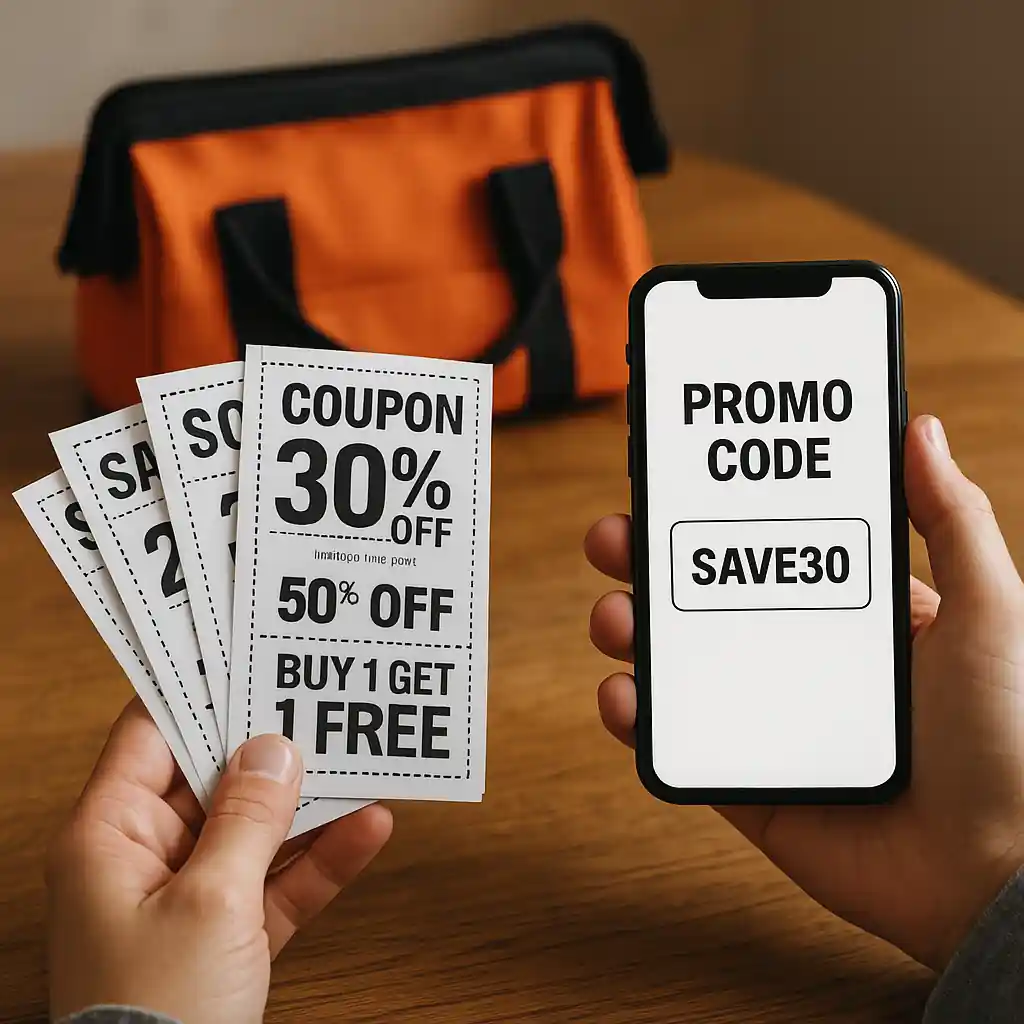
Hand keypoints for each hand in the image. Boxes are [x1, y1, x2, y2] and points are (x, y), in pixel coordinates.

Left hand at [47, 702, 392, 1022]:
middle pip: (215, 775)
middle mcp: (146, 856)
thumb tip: (273, 749)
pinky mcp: (229, 934)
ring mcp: (190, 895)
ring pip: (257, 826)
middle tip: (319, 699)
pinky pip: (281, 879)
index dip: (197, 690)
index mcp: (110, 834)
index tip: (246, 654)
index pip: (151, 734)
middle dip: (271, 743)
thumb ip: (247, 818)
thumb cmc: (154, 1015)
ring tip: (360, 755)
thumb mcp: (210, 901)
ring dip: (310, 801)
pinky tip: (368, 829)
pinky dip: (322, 858)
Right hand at [585, 414, 1023, 971]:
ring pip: (678, 668)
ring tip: (613, 614)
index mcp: (853, 618)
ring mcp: (770, 724)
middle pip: (704, 603)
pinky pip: (678, 746)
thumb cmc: (1014, 738)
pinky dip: (637, 719)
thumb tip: (921, 430)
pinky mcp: (749, 785)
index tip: (675, 483)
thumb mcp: (988, 608)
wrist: (1001, 871)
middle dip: (648, 565)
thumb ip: (953, 520)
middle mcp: (803, 664)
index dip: (715, 518)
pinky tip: (624, 694)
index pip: (766, 552)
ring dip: (629, 633)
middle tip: (617, 537)